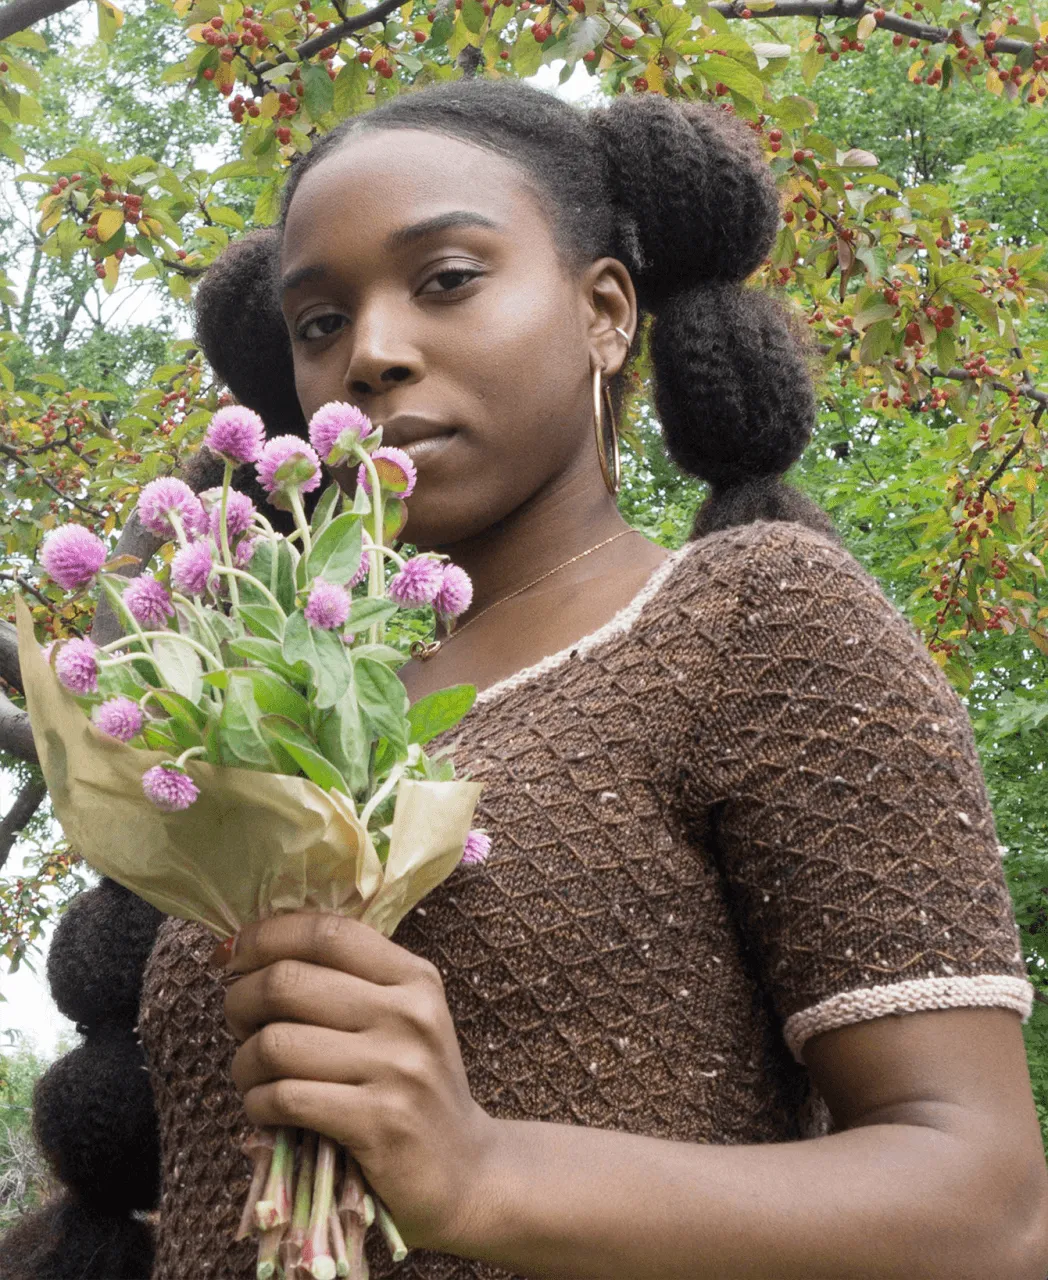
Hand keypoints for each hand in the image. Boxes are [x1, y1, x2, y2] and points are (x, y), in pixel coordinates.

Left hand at [220, 910, 497, 1251]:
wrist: (465, 1170)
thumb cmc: (415, 1086)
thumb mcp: (403, 1017)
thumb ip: (347, 980)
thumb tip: (251, 949)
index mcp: (414, 977)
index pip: (327, 932)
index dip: (267, 935)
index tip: (235, 954)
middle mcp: (409, 1014)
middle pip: (287, 981)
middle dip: (240, 1000)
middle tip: (238, 1023)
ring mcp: (397, 1068)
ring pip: (276, 1043)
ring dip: (244, 1062)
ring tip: (252, 1075)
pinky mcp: (379, 1123)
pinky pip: (285, 1098)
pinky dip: (258, 1103)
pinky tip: (267, 1108)